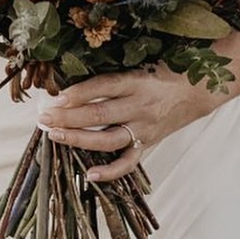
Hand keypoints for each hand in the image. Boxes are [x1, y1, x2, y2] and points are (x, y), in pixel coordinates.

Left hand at [36, 65, 221, 181]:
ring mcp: (144, 129)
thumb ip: (110, 73)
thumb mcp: (138, 64)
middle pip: (100, 114)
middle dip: (69, 117)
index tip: (56, 97)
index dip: (79, 92)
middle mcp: (140, 107)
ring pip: (109, 139)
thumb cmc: (160, 73)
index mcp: (136, 82)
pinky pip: (128, 163)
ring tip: (55, 136)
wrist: (195, 91)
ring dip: (79, 139)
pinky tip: (89, 173)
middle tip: (44, 118)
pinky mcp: (147, 145)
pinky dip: (109, 171)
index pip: (103, 87)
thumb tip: (72, 78)